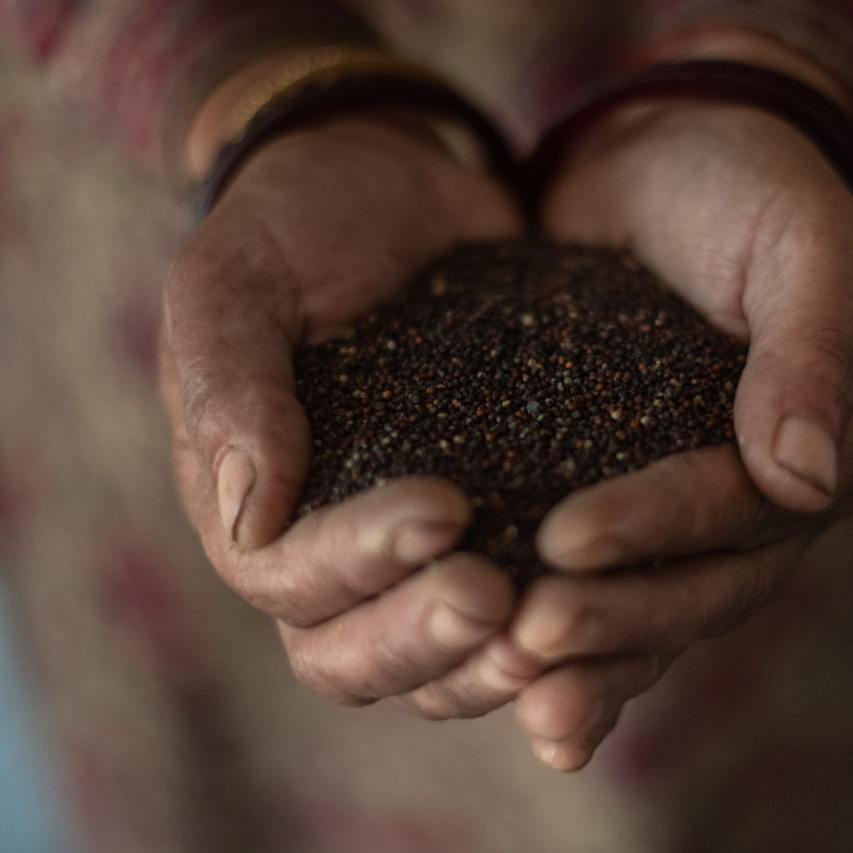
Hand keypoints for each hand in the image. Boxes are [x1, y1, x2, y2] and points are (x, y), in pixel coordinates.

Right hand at [161, 110, 528, 713]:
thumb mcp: (236, 280)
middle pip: (356, 660)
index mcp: (252, 511)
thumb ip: (229, 386)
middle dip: (426, 642)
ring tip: (561, 635)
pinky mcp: (502, 535)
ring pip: (440, 668)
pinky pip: (522, 616)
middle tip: (501, 601)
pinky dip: (564, 646)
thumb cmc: (294, 225)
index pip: (287, 580)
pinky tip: (623, 624)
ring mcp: (417, 562)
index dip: (358, 563)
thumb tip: (249, 518)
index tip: (443, 509)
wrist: (394, 185)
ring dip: (492, 667)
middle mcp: (331, 558)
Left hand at [502, 55, 852, 769]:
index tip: (563, 538)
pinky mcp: (624, 501)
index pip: (751, 512)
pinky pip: (601, 581)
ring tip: (505, 682)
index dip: (661, 530)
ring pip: (651, 608)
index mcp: (839, 449)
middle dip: (613, 621)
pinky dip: (560, 630)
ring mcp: (699, 513)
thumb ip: (811, 350)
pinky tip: (490, 672)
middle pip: (701, 589)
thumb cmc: (752, 184)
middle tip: (523, 640)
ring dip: (586, 659)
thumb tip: (804, 481)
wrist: (675, 156)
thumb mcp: (804, 244)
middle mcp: (776, 502)